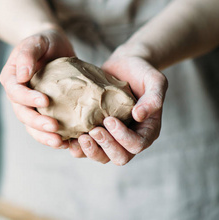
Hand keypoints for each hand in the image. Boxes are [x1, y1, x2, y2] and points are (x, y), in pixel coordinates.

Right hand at [0, 28, 74, 148]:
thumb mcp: (37, 41)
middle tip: (55, 128)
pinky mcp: (45, 111)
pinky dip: (54, 137)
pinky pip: (45, 128)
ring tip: (60, 143)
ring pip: (31, 126)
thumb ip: (28, 54)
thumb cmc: (44, 41)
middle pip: (22, 113)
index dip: (27, 99)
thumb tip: (22, 75)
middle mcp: (17, 95)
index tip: (45, 101)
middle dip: (37, 123)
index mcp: (11, 78)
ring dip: (44, 136)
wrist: (55, 47)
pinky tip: (68, 143)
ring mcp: (30, 105)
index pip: (15, 92)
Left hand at [68, 50, 167, 165]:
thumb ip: (153, 98)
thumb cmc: (142, 72)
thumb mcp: (154, 80)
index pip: (137, 145)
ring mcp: (111, 136)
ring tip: (80, 138)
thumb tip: (139, 116)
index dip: (123, 137)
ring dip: (90, 151)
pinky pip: (87, 146)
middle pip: (119, 157)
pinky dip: (78, 146)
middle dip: (105, 147)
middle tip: (93, 131)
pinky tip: (68, 139)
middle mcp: (129, 138)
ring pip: (102, 156)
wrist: (124, 64)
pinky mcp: (95, 130)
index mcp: (147, 131)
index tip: (109, 120)